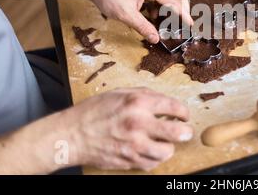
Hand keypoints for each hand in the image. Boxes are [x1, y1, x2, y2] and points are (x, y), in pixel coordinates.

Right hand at [63, 88, 192, 170]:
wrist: (72, 135)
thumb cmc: (94, 111)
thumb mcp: (119, 93)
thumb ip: (145, 94)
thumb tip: (165, 101)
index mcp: (138, 103)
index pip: (174, 107)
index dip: (184, 111)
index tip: (184, 115)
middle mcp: (139, 124)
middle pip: (178, 132)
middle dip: (186, 132)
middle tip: (185, 131)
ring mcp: (134, 145)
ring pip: (167, 151)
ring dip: (169, 146)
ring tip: (164, 141)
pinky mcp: (129, 160)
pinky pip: (152, 163)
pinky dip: (155, 158)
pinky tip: (150, 150)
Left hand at [88, 0, 192, 43]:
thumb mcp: (126, 15)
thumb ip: (143, 27)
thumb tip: (156, 38)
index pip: (174, 1)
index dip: (183, 15)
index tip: (190, 26)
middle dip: (183, 7)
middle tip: (184, 22)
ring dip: (171, 7)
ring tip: (166, 22)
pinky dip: (161, 6)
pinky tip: (153, 16)